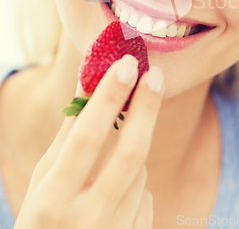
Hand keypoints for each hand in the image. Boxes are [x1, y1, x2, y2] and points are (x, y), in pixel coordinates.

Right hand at [15, 55, 164, 228]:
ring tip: (106, 165)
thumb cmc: (45, 215)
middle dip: (146, 107)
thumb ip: (70, 132)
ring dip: (130, 152)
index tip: (126, 64)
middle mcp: (88, 218)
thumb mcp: (45, 177)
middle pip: (130, 151)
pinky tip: (113, 195)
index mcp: (55, 198)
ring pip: (139, 170)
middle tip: (155, 74)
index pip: (88, 138)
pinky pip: (145, 194)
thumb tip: (90, 79)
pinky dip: (133, 181)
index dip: (108, 98)